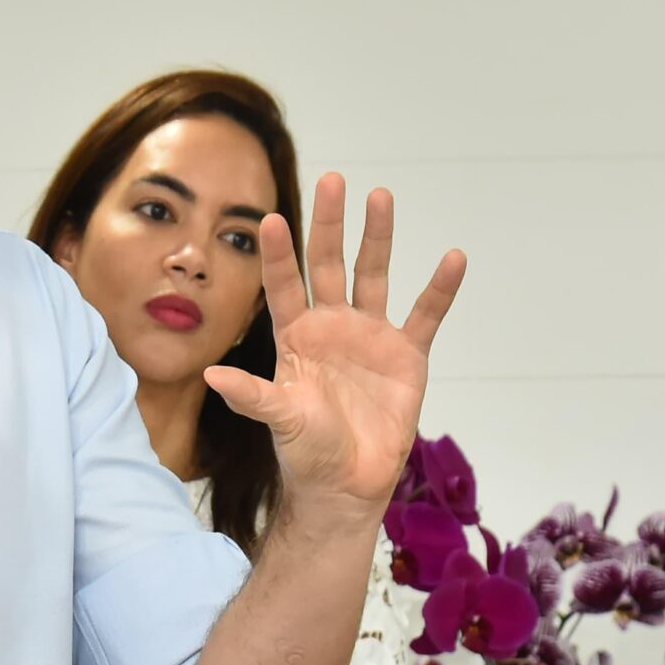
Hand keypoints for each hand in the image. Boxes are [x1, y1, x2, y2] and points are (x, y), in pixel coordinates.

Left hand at [204, 174, 465, 518]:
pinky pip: (425, 315)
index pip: (283, 285)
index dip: (278, 254)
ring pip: (374, 275)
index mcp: (295, 337)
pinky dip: (439, 288)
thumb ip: (251, 394)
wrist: (346, 484)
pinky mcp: (406, 357)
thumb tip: (211, 374)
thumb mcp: (279, 419)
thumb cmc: (306, 452)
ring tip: (380, 196)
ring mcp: (370, 337)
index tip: (271, 218)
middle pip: (329, 264)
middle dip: (329, 224)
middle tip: (333, 179)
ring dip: (378, 237)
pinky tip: (453, 257)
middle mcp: (331, 327)